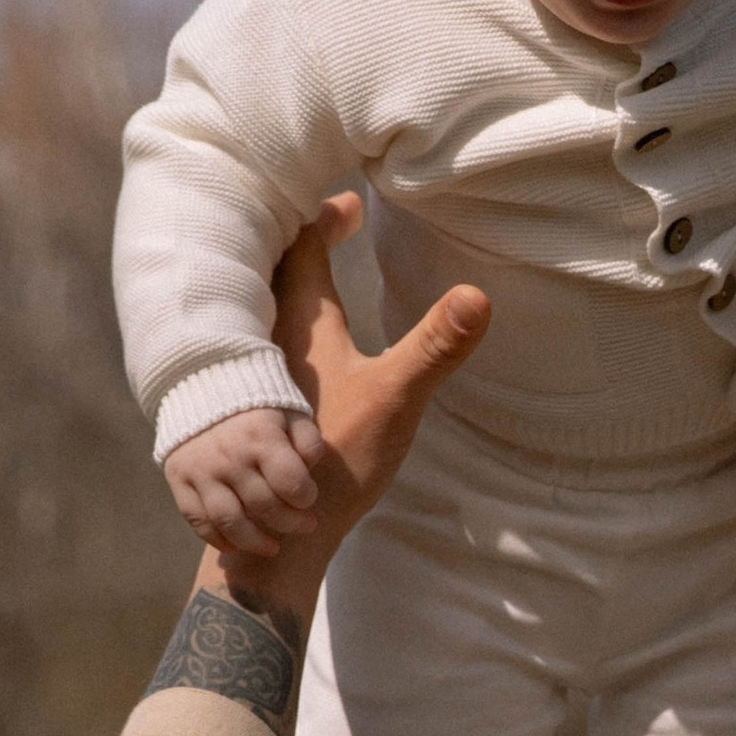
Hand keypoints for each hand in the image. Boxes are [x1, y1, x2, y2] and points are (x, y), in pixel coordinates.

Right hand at [164, 404, 325, 564]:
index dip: (306, 498)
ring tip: (273, 547)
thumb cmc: (257, 407)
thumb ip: (308, 442)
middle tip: (305, 525)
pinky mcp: (179, 480)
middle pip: (264, 507)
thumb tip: (310, 471)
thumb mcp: (291, 412)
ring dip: (255, 542)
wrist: (201, 384)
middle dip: (291, 523)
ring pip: (229, 521)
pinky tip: (235, 546)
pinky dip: (216, 539)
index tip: (309, 498)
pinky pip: (196, 520)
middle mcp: (229, 457)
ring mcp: (201, 471)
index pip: (290, 483)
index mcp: (261, 437)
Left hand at [204, 196, 488, 625]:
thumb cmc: (334, 460)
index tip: (350, 202)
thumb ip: (435, 346)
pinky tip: (300, 348)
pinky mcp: (257, 404)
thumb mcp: (396, 397)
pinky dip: (280, 323)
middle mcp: (271, 337)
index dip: (326, 217)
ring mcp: (260, 371)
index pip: (305, 245)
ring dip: (287, 282)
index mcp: (302, 322)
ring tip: (309, 268)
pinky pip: (260, 342)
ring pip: (263, 306)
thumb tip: (477, 296)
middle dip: (302, 238)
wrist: (278, 532)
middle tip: (328, 221)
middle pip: (277, 268)